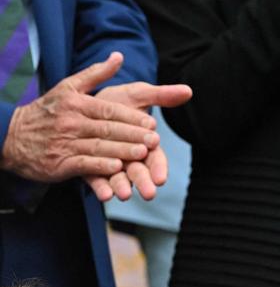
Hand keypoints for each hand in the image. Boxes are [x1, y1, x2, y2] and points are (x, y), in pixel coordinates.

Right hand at [0, 53, 180, 201]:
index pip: (109, 110)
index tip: (152, 123)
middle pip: (107, 129)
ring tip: (143, 154)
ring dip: (122, 151)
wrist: (10, 136)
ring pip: (98, 147)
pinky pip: (82, 164)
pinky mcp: (58, 163)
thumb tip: (119, 56)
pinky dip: (99, 166)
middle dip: (133, 135)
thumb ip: (96, 73)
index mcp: (76, 104)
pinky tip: (116, 168)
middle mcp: (71, 123)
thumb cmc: (47, 111)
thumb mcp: (68, 87)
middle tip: (155, 140)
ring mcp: (64, 143)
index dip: (131, 117)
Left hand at [93, 80, 191, 201]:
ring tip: (123, 195)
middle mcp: (129, 157)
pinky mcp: (91, 168)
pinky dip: (101, 188)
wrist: (85, 105)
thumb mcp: (138, 95)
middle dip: (144, 182)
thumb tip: (188, 91)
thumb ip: (162, 95)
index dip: (158, 167)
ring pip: (119, 178)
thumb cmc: (116, 101)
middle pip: (139, 171)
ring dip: (122, 187)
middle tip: (150, 193)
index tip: (161, 178)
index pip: (155, 157)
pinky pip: (96, 180)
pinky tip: (103, 195)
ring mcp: (111, 164)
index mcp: (144, 142)